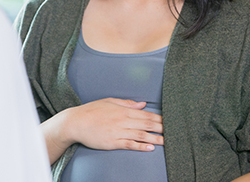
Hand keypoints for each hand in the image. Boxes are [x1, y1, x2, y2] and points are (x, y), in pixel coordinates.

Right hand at [41, 97, 162, 163]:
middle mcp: (122, 120)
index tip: (170, 121)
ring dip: (155, 138)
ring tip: (167, 141)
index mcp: (122, 110)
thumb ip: (126, 103)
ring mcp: (118, 131)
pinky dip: (140, 146)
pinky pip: (129, 144)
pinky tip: (150, 148)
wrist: (75, 122)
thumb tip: (142, 104)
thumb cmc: (91, 111)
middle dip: (161, 128)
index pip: (145, 114)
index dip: (159, 118)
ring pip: (140, 134)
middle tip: (174, 131)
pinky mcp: (112, 142)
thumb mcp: (109, 102)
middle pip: (146, 124)